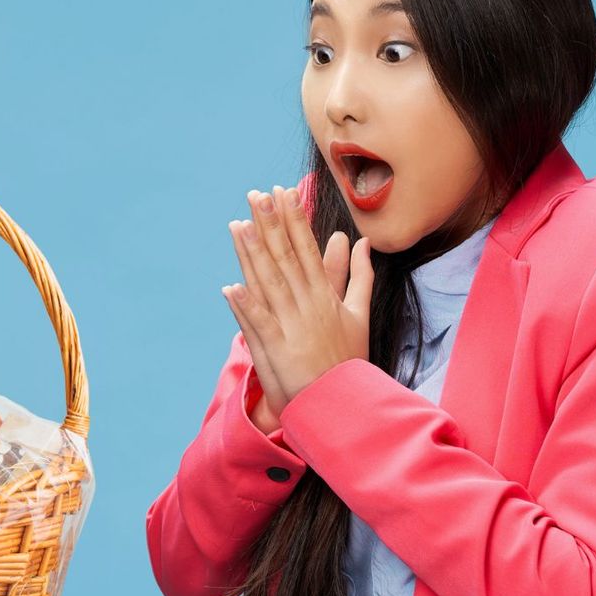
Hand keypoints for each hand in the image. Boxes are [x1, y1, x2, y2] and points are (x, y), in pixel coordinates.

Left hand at [222, 184, 373, 407]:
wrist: (341, 402)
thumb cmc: (348, 359)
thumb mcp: (359, 314)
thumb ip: (360, 277)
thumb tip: (364, 243)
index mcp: (325, 295)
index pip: (307, 249)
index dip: (293, 221)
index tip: (282, 193)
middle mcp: (308, 306)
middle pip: (286, 259)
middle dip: (270, 225)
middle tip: (255, 195)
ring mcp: (293, 327)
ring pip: (269, 284)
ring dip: (253, 255)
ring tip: (239, 226)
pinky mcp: (279, 351)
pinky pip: (260, 325)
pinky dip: (246, 307)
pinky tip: (231, 287)